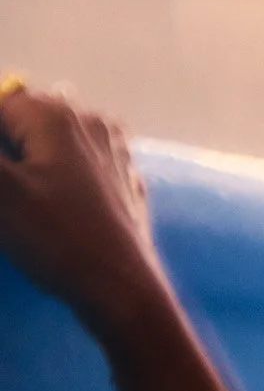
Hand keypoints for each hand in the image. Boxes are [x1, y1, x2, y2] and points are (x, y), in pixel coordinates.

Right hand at [0, 84, 166, 333]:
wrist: (121, 287)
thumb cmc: (54, 236)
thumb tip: (2, 158)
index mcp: (56, 114)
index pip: (0, 103)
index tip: (4, 185)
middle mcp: (91, 121)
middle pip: (25, 119)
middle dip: (8, 148)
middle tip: (12, 192)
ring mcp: (116, 150)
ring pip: (52, 141)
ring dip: (30, 161)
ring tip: (26, 201)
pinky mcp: (124, 180)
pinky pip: (77, 165)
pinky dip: (58, 176)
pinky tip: (53, 205)